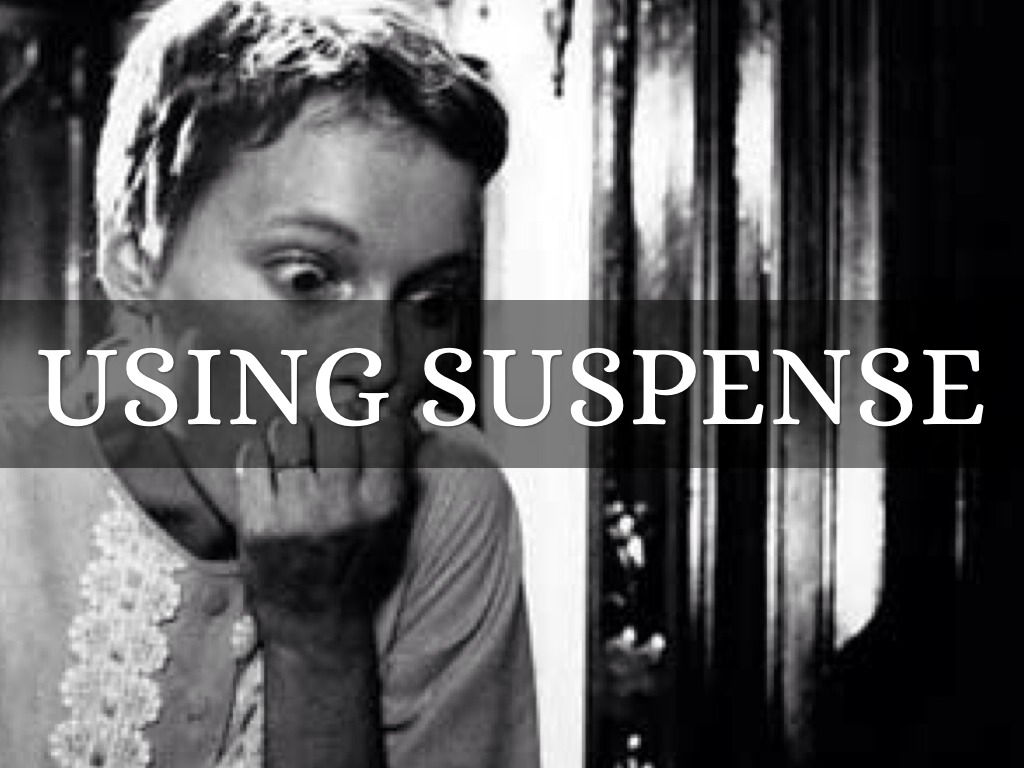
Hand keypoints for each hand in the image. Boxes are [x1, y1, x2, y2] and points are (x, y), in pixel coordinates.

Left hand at [235, 408, 418, 644]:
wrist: (314, 619)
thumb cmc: (356, 560)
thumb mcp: (392, 520)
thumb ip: (394, 468)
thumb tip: (389, 408)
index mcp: (383, 503)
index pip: (382, 425)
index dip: (369, 416)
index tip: (359, 421)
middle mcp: (343, 507)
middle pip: (335, 421)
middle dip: (328, 420)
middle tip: (322, 433)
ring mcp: (297, 514)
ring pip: (291, 432)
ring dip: (291, 430)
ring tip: (293, 445)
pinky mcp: (259, 524)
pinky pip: (254, 455)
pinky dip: (259, 450)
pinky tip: (268, 463)